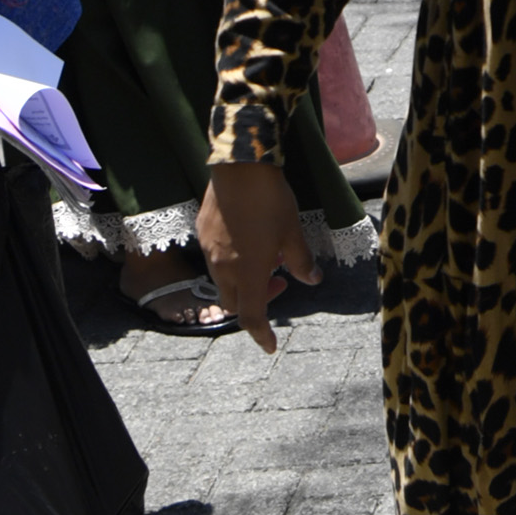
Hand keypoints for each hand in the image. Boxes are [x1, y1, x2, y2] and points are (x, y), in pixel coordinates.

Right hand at [199, 161, 316, 352]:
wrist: (240, 168)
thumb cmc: (271, 202)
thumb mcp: (294, 234)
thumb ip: (302, 262)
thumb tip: (313, 280)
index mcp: (248, 273)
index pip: (251, 318)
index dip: (261, 335)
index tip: (270, 346)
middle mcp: (223, 268)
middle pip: (234, 303)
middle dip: (256, 302)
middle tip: (279, 280)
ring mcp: (209, 252)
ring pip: (223, 282)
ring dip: (244, 281)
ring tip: (268, 256)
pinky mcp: (202, 235)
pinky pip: (216, 260)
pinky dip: (233, 263)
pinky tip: (250, 241)